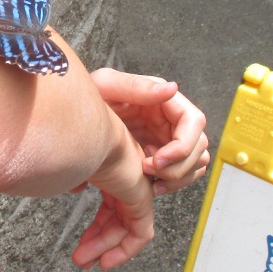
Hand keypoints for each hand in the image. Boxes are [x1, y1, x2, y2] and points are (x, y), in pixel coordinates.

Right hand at [72, 123, 154, 270]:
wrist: (85, 132)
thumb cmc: (73, 138)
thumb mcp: (71, 161)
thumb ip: (74, 174)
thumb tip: (75, 187)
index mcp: (113, 169)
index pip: (111, 205)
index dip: (97, 226)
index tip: (81, 241)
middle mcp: (128, 178)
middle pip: (117, 218)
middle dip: (98, 240)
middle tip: (80, 258)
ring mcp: (136, 186)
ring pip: (126, 227)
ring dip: (105, 248)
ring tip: (83, 262)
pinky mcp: (142, 197)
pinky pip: (141, 232)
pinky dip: (126, 250)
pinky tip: (106, 260)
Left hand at [90, 68, 208, 195]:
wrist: (74, 115)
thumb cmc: (88, 95)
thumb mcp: (106, 85)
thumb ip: (136, 87)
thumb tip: (171, 89)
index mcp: (163, 100)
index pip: (194, 122)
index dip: (182, 146)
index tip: (156, 161)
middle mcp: (171, 119)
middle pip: (198, 147)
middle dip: (178, 166)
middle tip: (148, 173)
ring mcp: (167, 138)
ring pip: (194, 163)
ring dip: (178, 178)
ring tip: (151, 184)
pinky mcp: (160, 156)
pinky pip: (180, 174)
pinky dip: (171, 184)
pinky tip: (149, 186)